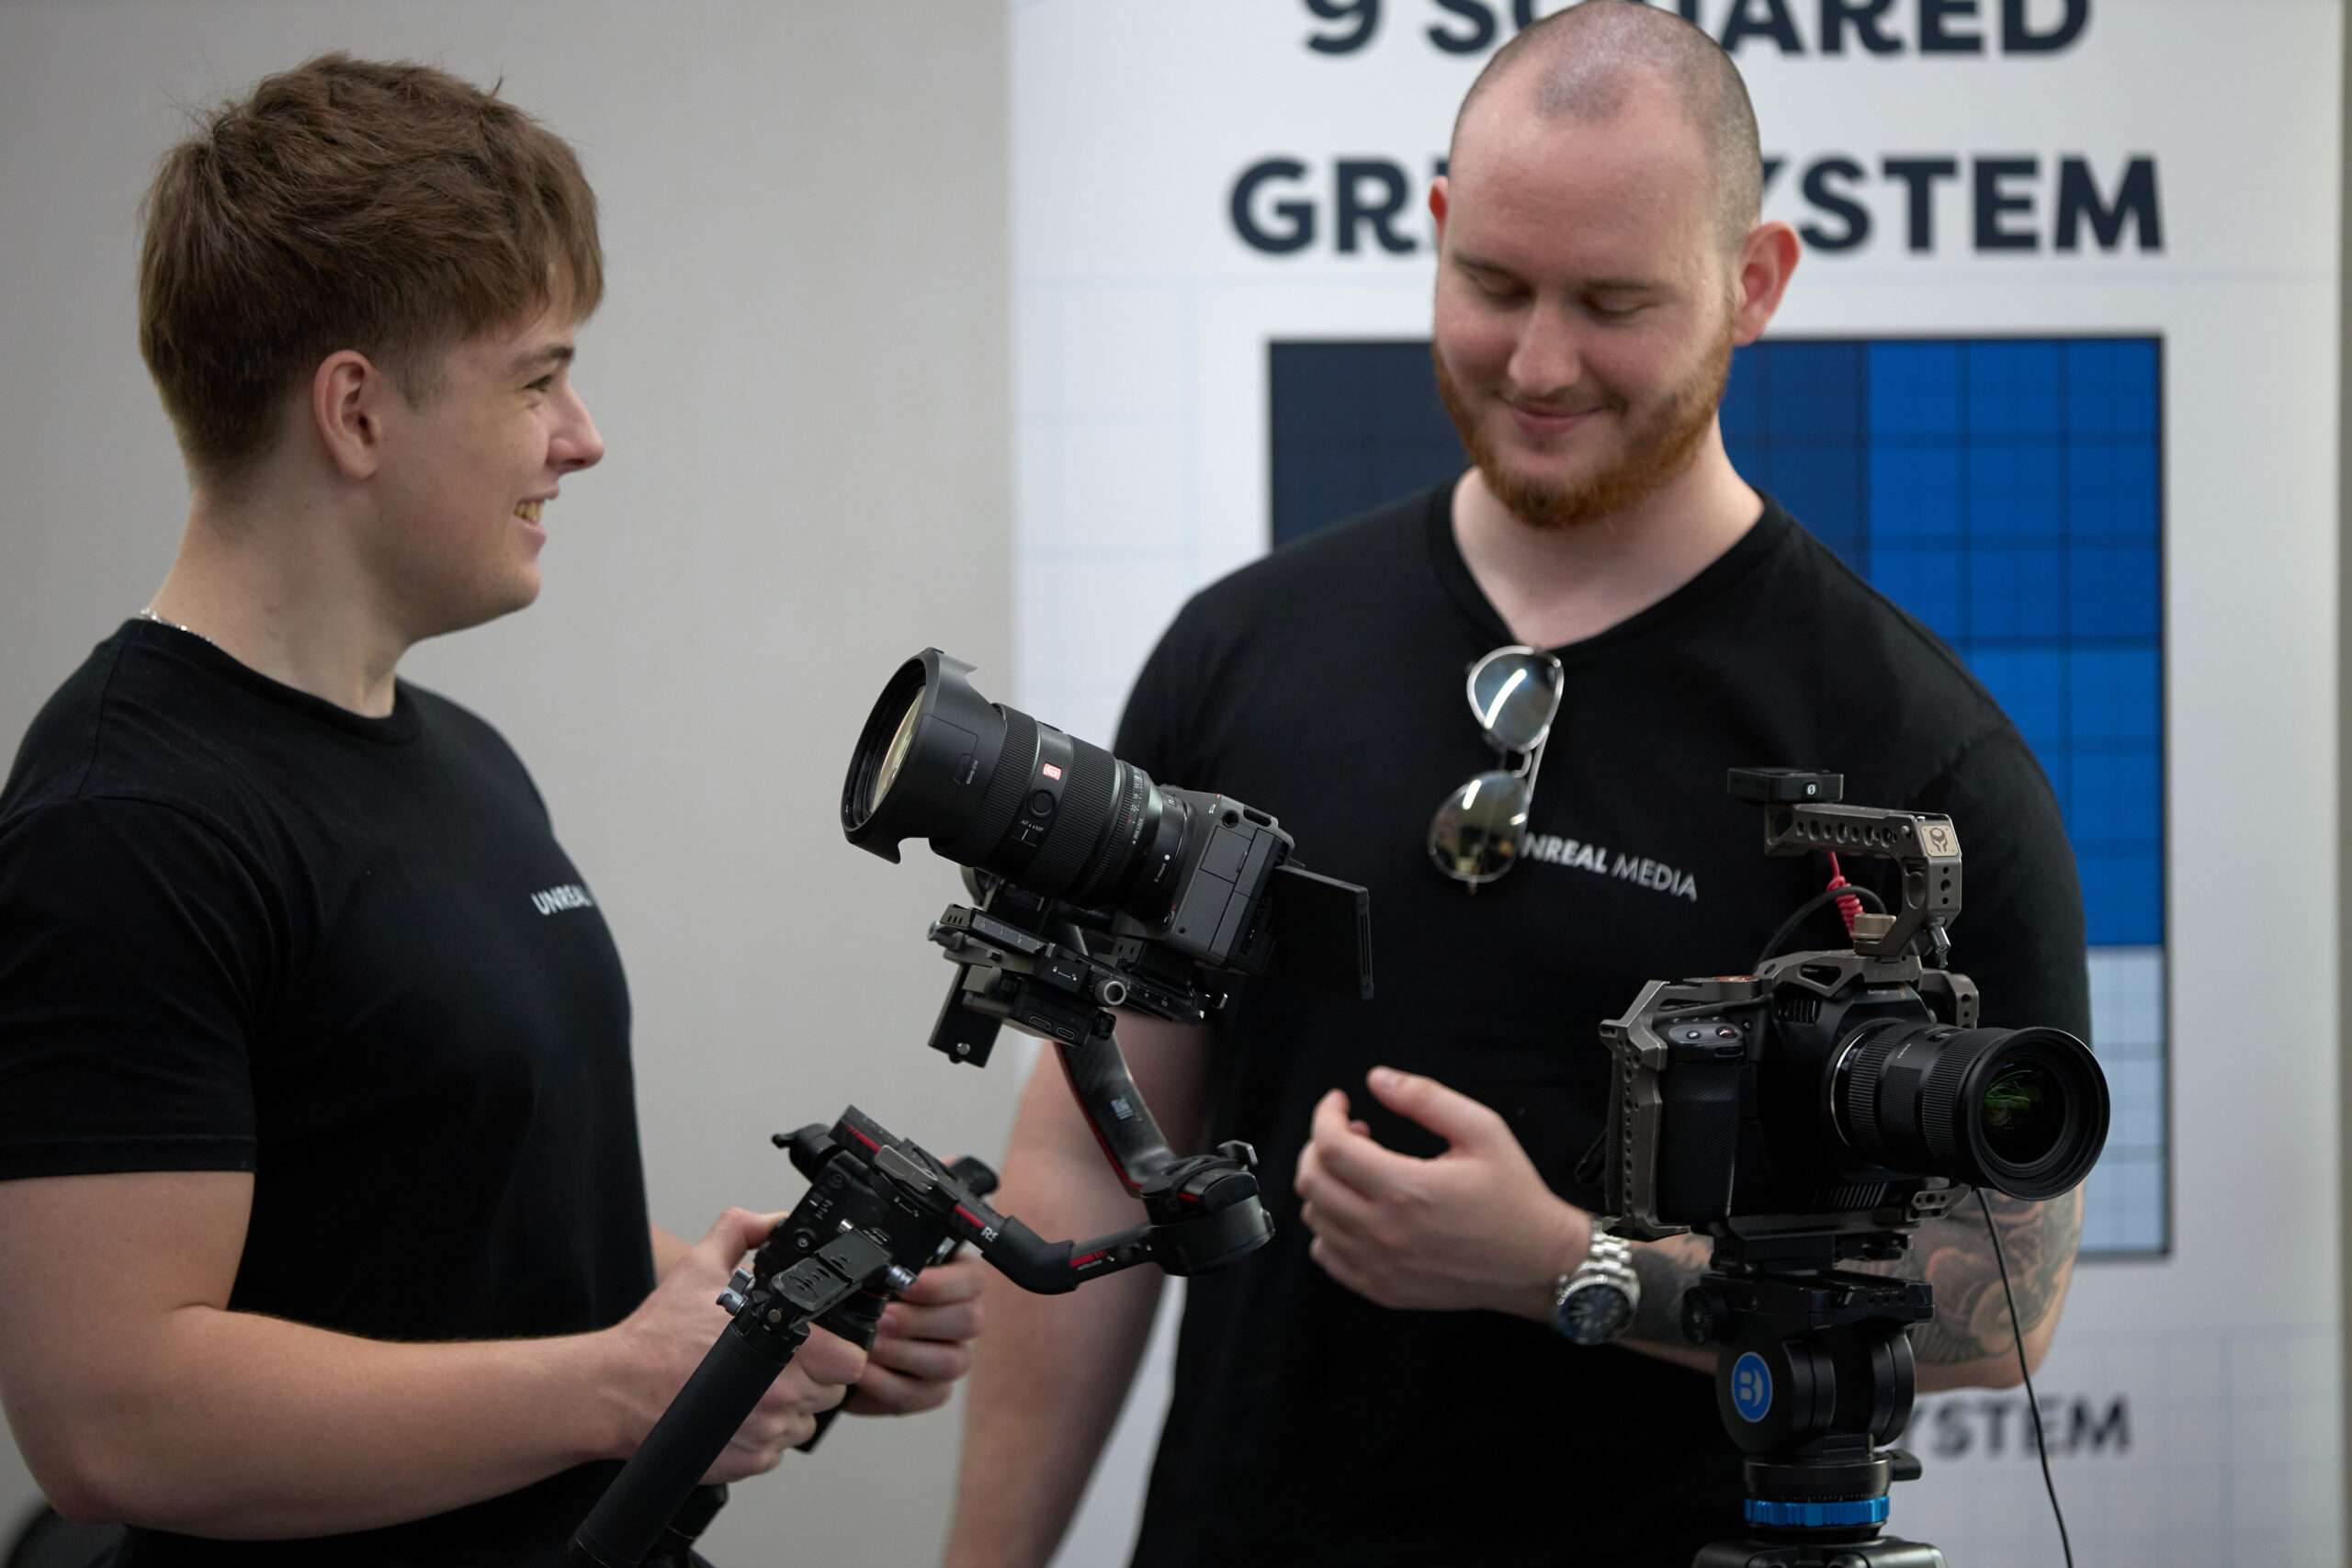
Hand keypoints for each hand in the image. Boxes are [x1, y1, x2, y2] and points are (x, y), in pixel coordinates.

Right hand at [604, 1207, 868, 1482]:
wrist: (616, 1389)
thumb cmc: (656, 1337)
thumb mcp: (698, 1267)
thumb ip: (740, 1233)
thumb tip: (772, 1223)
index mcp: (781, 1349)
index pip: (850, 1361)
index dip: (840, 1350)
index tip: (823, 1344)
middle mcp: (779, 1397)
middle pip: (832, 1392)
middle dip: (816, 1375)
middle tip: (784, 1361)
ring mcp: (765, 1434)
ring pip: (807, 1423)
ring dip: (792, 1408)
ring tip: (758, 1387)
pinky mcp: (748, 1462)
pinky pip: (778, 1451)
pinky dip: (765, 1435)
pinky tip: (740, 1412)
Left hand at [845, 1254, 985, 1416]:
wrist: (838, 1342)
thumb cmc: (861, 1298)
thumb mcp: (875, 1272)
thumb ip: (887, 1264)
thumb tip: (881, 1260)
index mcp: (956, 1279)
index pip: (972, 1279)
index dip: (942, 1284)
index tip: (906, 1284)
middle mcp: (963, 1319)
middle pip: (969, 1321)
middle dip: (920, 1320)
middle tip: (882, 1318)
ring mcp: (953, 1357)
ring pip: (951, 1361)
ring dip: (904, 1353)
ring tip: (869, 1345)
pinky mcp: (933, 1391)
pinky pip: (923, 1394)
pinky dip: (888, 1384)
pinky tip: (863, 1371)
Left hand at [1293, 1067, 1588, 1317]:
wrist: (1539, 1265)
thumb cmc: (1514, 1196)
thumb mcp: (1483, 1130)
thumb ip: (1426, 1098)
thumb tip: (1377, 1079)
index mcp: (1406, 1190)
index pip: (1330, 1147)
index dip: (1325, 1116)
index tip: (1339, 1102)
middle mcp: (1384, 1232)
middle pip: (1311, 1181)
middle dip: (1319, 1146)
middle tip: (1353, 1134)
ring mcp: (1378, 1267)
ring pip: (1314, 1217)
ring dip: (1326, 1184)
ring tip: (1362, 1170)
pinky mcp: (1381, 1290)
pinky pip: (1326, 1255)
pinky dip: (1329, 1227)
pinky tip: (1359, 1210)